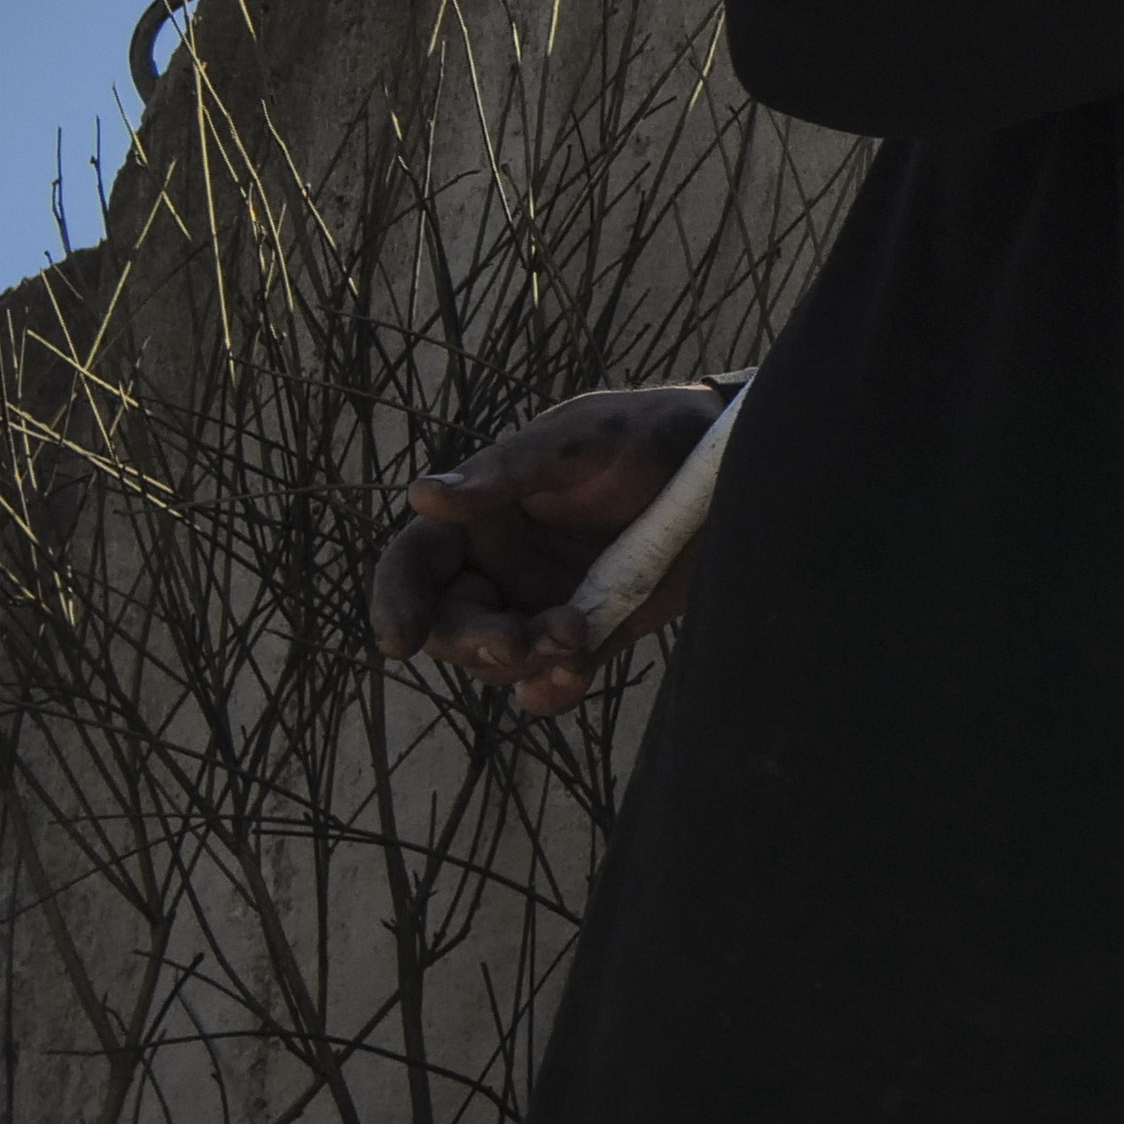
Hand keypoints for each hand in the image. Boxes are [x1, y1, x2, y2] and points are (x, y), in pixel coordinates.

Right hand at [371, 382, 727, 720]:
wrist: (728, 466)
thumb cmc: (646, 432)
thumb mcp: (582, 438)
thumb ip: (509, 469)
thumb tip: (420, 495)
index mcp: (481, 516)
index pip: (414, 564)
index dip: (395, 601)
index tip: (401, 639)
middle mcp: (501, 567)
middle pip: (451, 625)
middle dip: (473, 641)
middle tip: (514, 641)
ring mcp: (544, 605)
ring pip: (500, 660)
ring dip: (524, 661)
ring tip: (577, 633)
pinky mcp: (592, 634)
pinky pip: (553, 680)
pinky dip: (552, 690)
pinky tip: (574, 676)